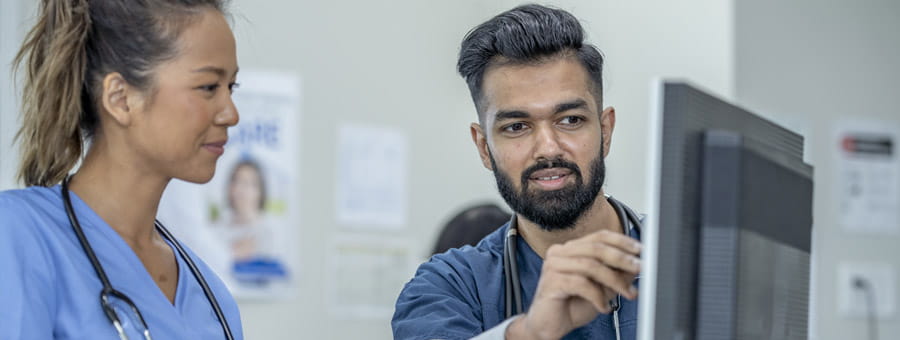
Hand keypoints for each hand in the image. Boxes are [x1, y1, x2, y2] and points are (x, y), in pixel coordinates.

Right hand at [506, 230, 640, 339]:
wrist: (549, 327)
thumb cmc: (571, 306)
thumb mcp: (602, 289)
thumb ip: (616, 275)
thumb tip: (636, 264)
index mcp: (571, 249)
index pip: (599, 236)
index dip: (622, 241)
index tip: (641, 250)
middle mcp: (560, 253)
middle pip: (596, 248)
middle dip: (622, 259)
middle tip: (639, 268)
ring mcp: (553, 265)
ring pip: (591, 265)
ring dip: (614, 280)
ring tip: (627, 294)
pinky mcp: (551, 281)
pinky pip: (581, 283)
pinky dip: (597, 296)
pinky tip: (604, 306)